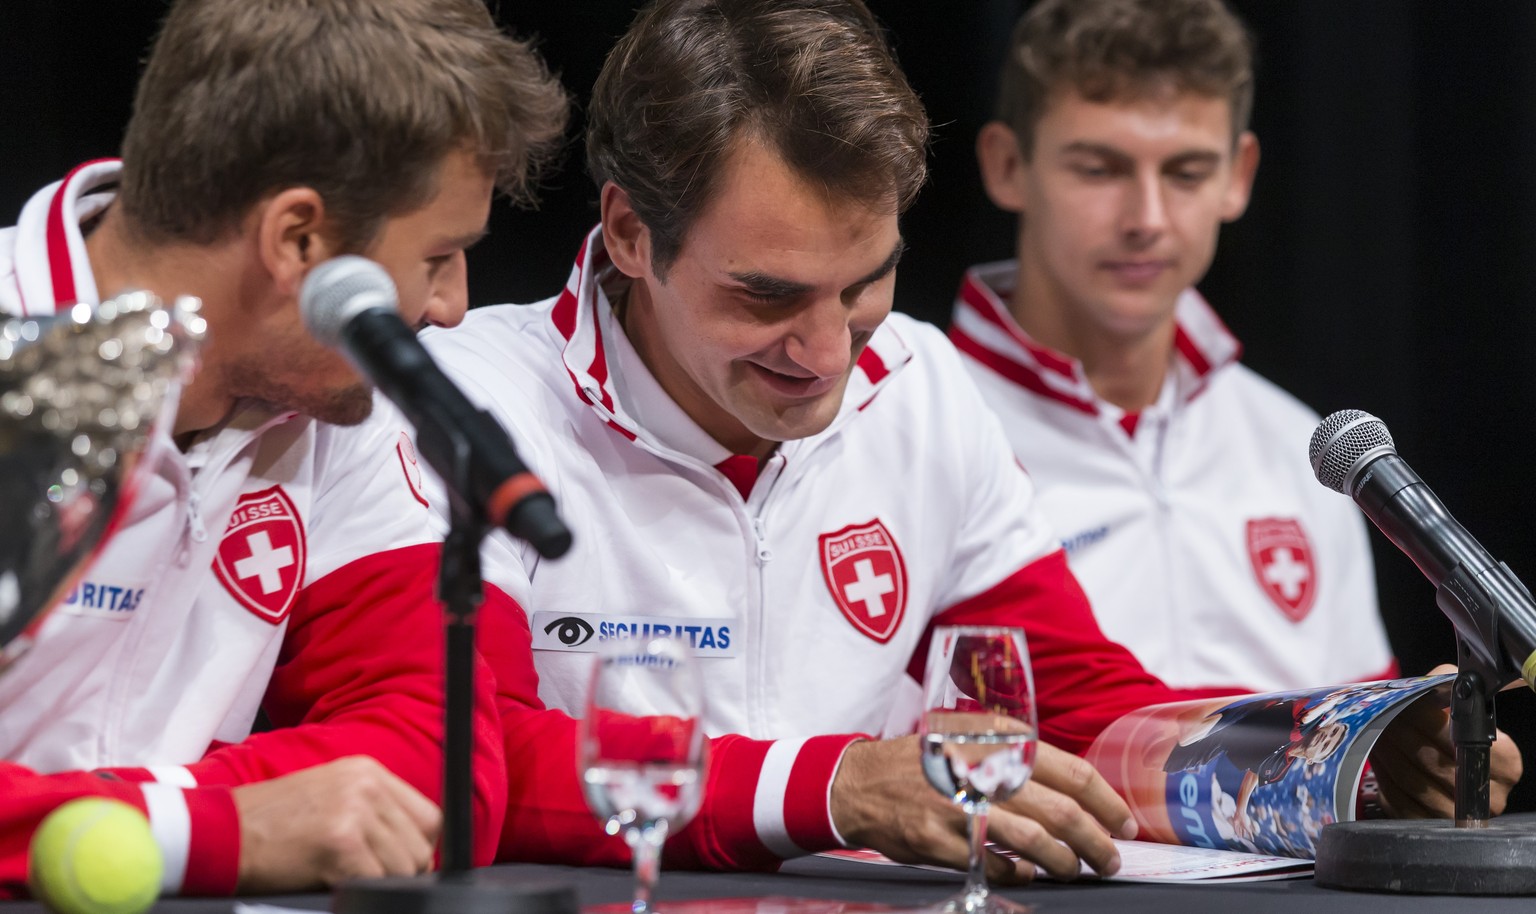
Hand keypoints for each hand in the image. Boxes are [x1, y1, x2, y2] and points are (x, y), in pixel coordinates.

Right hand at [232, 755, 441, 892]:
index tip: (400, 862)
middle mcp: (366, 786)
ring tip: (345, 876)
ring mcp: (355, 812)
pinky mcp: (340, 843)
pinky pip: (376, 882)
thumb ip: (376, 811)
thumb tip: (418, 848)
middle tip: (366, 875)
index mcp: (368, 771)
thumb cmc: (272, 822)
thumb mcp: (333, 795)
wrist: (222, 832)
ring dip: (379, 882)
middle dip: (401, 870)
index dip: (419, 847)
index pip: (430, 817)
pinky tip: (332, 881)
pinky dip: (359, 890)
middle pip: (420, 845)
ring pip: (404, 868)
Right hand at [829, 736, 1133, 882]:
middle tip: (1110, 859)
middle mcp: (985, 769)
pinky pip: (998, 864)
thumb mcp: (974, 737)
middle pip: (1064, 813)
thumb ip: (1020, 756)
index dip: (1108, 804)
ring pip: (1036, 842)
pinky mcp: (943, 840)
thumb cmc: (927, 760)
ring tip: (1074, 870)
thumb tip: (1075, 790)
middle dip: (1098, 843)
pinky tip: (1028, 872)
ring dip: (1065, 863)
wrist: (862, 782)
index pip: (1074, 773)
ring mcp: (963, 807)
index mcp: (1000, 739)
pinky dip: (1021, 872)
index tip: (1125, 823)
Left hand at [1368, 665, 1523, 818]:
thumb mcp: (1456, 703)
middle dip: (1402, 736)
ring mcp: (1461, 817)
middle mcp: (1489, 796)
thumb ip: (1445, 686)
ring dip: (1388, 755)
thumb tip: (1426, 683)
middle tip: (1380, 717)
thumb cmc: (1450, 730)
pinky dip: (1384, 777)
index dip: (1430, 722)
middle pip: (1436, 763)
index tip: (1405, 706)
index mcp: (1505, 764)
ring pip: (1415, 784)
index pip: (1464, 741)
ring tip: (1373, 733)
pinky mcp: (1431, 826)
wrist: (1444, 762)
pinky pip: (1401, 803)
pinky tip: (1376, 758)